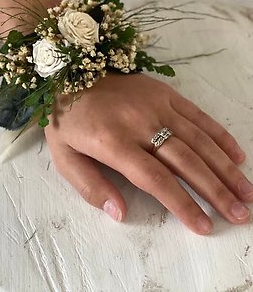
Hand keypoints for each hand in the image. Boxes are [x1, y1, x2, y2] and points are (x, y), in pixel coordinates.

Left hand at [44, 72, 252, 234]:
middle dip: (215, 191)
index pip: (156, 179)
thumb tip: (120, 214)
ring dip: (225, 167)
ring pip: (198, 140)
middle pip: (185, 162)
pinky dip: (219, 134)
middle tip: (239, 215)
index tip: (204, 226)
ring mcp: (156, 105)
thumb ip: (90, 186)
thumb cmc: (67, 118)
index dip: (183, 204)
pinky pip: (197, 114)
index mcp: (114, 143)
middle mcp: (140, 123)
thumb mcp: (64, 156)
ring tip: (246, 192)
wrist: (70, 72)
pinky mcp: (164, 92)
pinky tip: (236, 154)